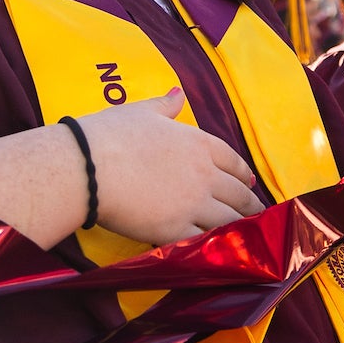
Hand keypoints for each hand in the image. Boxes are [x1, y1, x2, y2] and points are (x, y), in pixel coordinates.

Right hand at [77, 88, 265, 244]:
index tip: (248, 182)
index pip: (233, 160)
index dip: (243, 173)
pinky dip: (216, 246)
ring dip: (239, 227)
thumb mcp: (141, 111)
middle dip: (249, 205)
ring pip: (228, 220)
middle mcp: (203, 174)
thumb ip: (165, 105)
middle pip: (238, 194)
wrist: (89, 166)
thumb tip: (178, 92)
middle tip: (254, 213)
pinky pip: (204, 241)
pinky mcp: (176, 231)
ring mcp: (192, 205)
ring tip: (245, 235)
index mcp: (198, 143)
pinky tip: (220, 250)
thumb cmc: (111, 134)